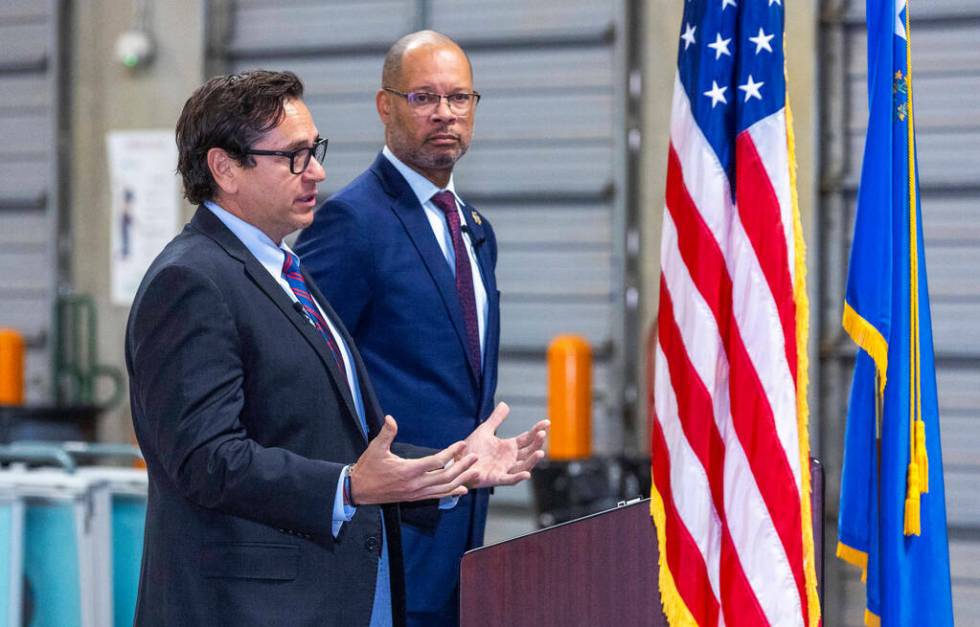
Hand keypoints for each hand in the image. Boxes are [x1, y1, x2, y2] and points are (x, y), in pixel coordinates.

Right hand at [350, 416, 478, 504]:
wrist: (359, 490)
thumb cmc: (368, 468)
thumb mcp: (375, 448)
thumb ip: (386, 433)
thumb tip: (391, 418)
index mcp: (408, 470)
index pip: (436, 461)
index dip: (450, 453)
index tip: (461, 444)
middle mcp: (415, 484)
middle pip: (445, 476)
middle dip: (462, 467)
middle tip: (475, 457)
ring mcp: (416, 493)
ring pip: (444, 488)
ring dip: (461, 480)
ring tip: (475, 472)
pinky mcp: (415, 498)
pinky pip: (437, 496)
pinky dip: (451, 493)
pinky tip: (462, 489)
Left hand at [462, 402, 548, 488]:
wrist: (457, 461)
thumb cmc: (471, 448)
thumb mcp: (485, 430)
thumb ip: (496, 419)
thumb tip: (505, 404)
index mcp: (509, 447)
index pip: (528, 438)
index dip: (537, 431)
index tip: (547, 423)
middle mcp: (510, 459)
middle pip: (529, 451)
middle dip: (537, 443)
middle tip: (542, 433)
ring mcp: (504, 469)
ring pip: (523, 466)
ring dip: (532, 460)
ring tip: (540, 452)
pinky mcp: (496, 478)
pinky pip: (510, 480)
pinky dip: (518, 478)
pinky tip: (527, 474)